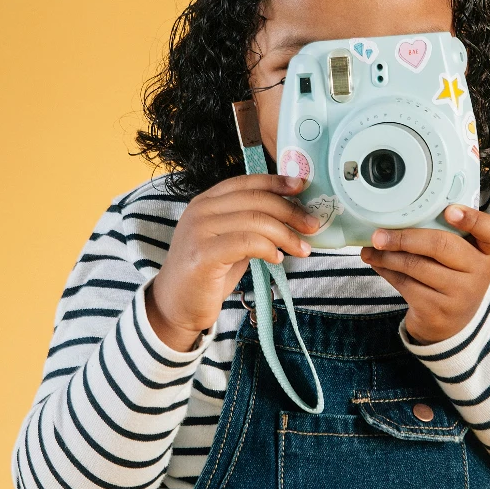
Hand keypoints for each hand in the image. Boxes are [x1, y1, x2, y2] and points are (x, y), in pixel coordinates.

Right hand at [145, 173, 320, 351]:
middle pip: (255, 199)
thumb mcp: (230, 241)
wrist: (176, 306)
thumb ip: (251, 225)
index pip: (247, 182)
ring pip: (255, 220)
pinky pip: (246, 242)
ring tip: (302, 249)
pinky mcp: (203, 254)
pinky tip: (277, 259)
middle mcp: (201, 210)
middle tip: (312, 225)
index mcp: (207, 201)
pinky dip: (268, 248)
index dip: (276, 182)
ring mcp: (199, 230)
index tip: (302, 187)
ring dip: (286, 234)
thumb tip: (292, 216)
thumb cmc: (208, 274)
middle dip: (290, 211)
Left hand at [359, 204, 489, 344]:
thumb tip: (396, 216)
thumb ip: (444, 234)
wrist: (451, 324)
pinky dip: (387, 272)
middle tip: (379, 235)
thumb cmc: (452, 276)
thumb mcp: (459, 256)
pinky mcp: (438, 311)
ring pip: (416, 266)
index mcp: (486, 250)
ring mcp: (460, 294)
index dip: (473, 219)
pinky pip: (406, 285)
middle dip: (404, 238)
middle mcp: (479, 272)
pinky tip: (377, 264)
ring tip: (371, 249)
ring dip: (387, 256)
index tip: (449, 211)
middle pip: (440, 245)